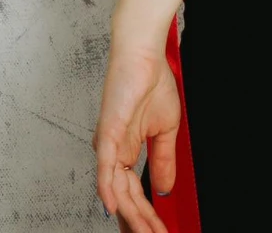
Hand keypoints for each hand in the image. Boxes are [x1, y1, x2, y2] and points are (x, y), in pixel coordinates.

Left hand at [94, 39, 182, 231]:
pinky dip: (108, 188)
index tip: (159, 230)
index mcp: (125, 150)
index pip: (133, 192)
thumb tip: (163, 188)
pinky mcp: (108, 130)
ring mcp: (109, 141)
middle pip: (124, 196)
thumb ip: (163, 162)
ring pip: (116, 188)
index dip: (147, 215)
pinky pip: (106, 165)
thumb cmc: (151, 84)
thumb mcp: (165, 132)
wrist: (146, 56)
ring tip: (144, 232)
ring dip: (132, 214)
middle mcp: (113, 149)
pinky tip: (112, 207)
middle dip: (141, 221)